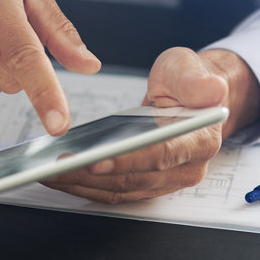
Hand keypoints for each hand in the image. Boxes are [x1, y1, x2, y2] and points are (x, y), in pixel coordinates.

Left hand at [44, 48, 259, 202]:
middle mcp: (186, 169)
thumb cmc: (185, 81)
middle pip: (134, 178)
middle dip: (92, 174)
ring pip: (119, 190)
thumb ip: (194, 80)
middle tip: (57, 166)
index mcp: (199, 140)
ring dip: (82, 184)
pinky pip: (113, 192)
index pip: (161, 155)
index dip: (128, 160)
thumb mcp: (187, 67)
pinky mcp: (146, 186)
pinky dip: (84, 187)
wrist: (189, 98)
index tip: (96, 159)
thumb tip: (211, 88)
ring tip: (48, 172)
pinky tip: (58, 176)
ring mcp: (165, 182)